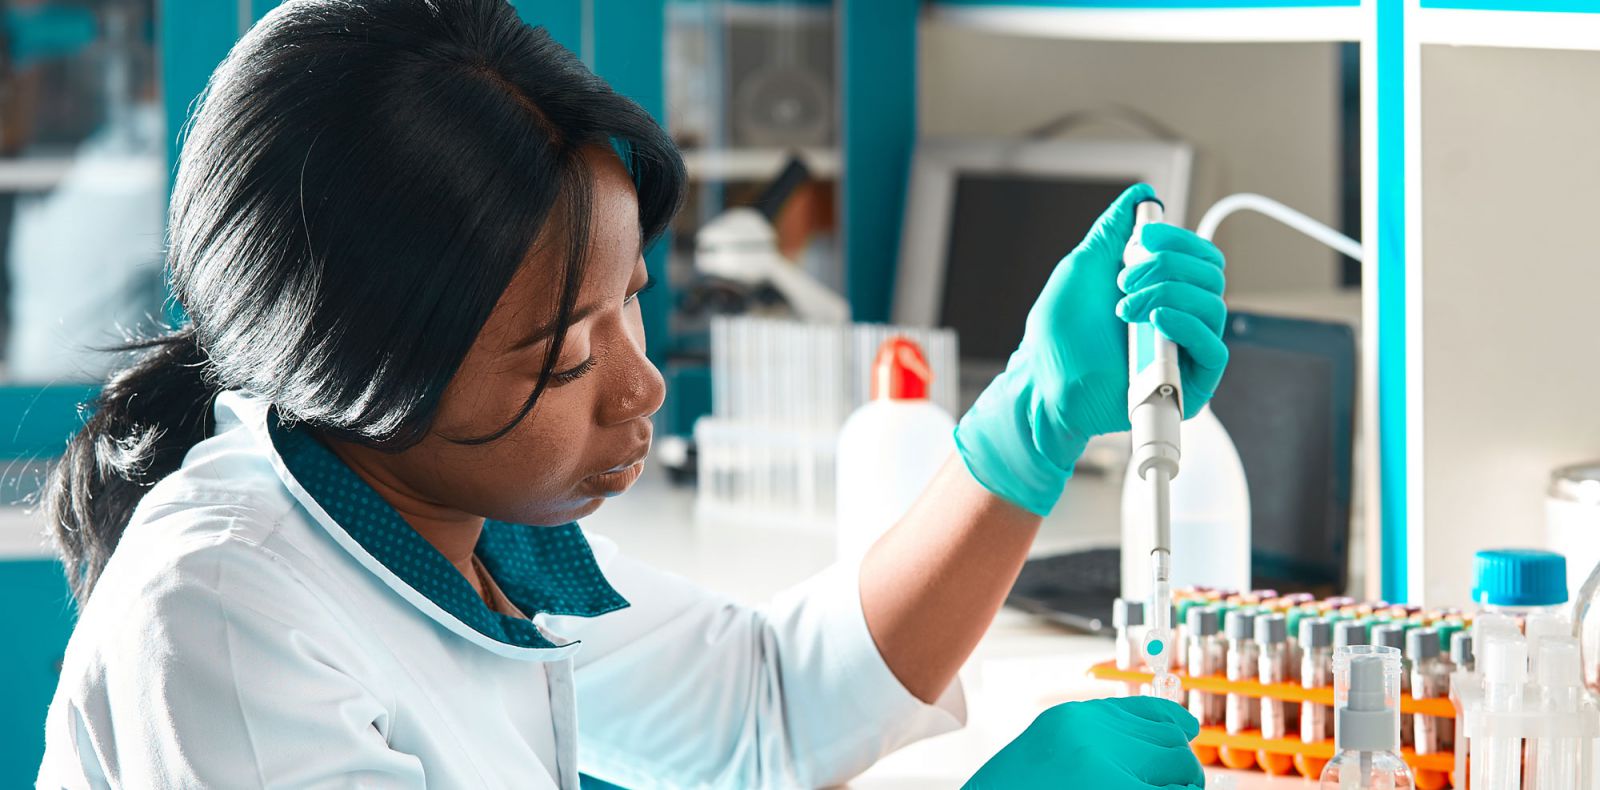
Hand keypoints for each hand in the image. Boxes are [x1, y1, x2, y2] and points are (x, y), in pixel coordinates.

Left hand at [953, 183, 1228, 515]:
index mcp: (1161, 292)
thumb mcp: (1082, 269)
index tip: (1143, 236)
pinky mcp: (1190, 386)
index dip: (1178, 239)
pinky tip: (1155, 319)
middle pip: (1211, 275)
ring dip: (1168, 294)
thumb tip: (1140, 196)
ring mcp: (1184, 351)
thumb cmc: (1057, 336)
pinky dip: (1186, 324)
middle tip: (1123, 281)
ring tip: (1124, 308)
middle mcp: (1178, 319)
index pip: (1199, 256)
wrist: (1044, 384)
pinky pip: (1213, 348)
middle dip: (1168, 266)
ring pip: (1213, 306)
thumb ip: (1113, 231)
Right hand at [963, 697, 1204, 789]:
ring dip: (1177, 787)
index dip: (1173, 722)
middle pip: (1172, 741)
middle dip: (1177, 769)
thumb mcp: (1055, 753)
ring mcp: (1106, 764)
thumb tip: (1185, 728)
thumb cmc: (1019, 789)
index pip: (1149, 709)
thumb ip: (1104, 738)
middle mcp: (1091, 731)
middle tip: (1165, 788)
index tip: (1187, 730)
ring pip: (1182, 768)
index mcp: (1074, 719)